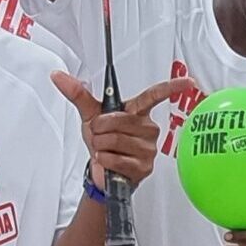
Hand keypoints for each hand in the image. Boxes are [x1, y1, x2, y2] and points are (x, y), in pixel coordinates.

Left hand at [55, 72, 195, 189]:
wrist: (100, 170)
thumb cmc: (102, 140)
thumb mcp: (90, 114)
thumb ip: (77, 94)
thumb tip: (57, 75)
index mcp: (138, 111)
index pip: (155, 96)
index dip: (172, 87)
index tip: (188, 82)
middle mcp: (148, 127)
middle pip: (118, 121)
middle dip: (99, 130)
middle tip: (99, 137)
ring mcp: (149, 148)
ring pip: (115, 140)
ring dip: (100, 146)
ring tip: (104, 150)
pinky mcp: (145, 166)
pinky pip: (117, 159)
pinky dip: (105, 160)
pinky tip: (108, 161)